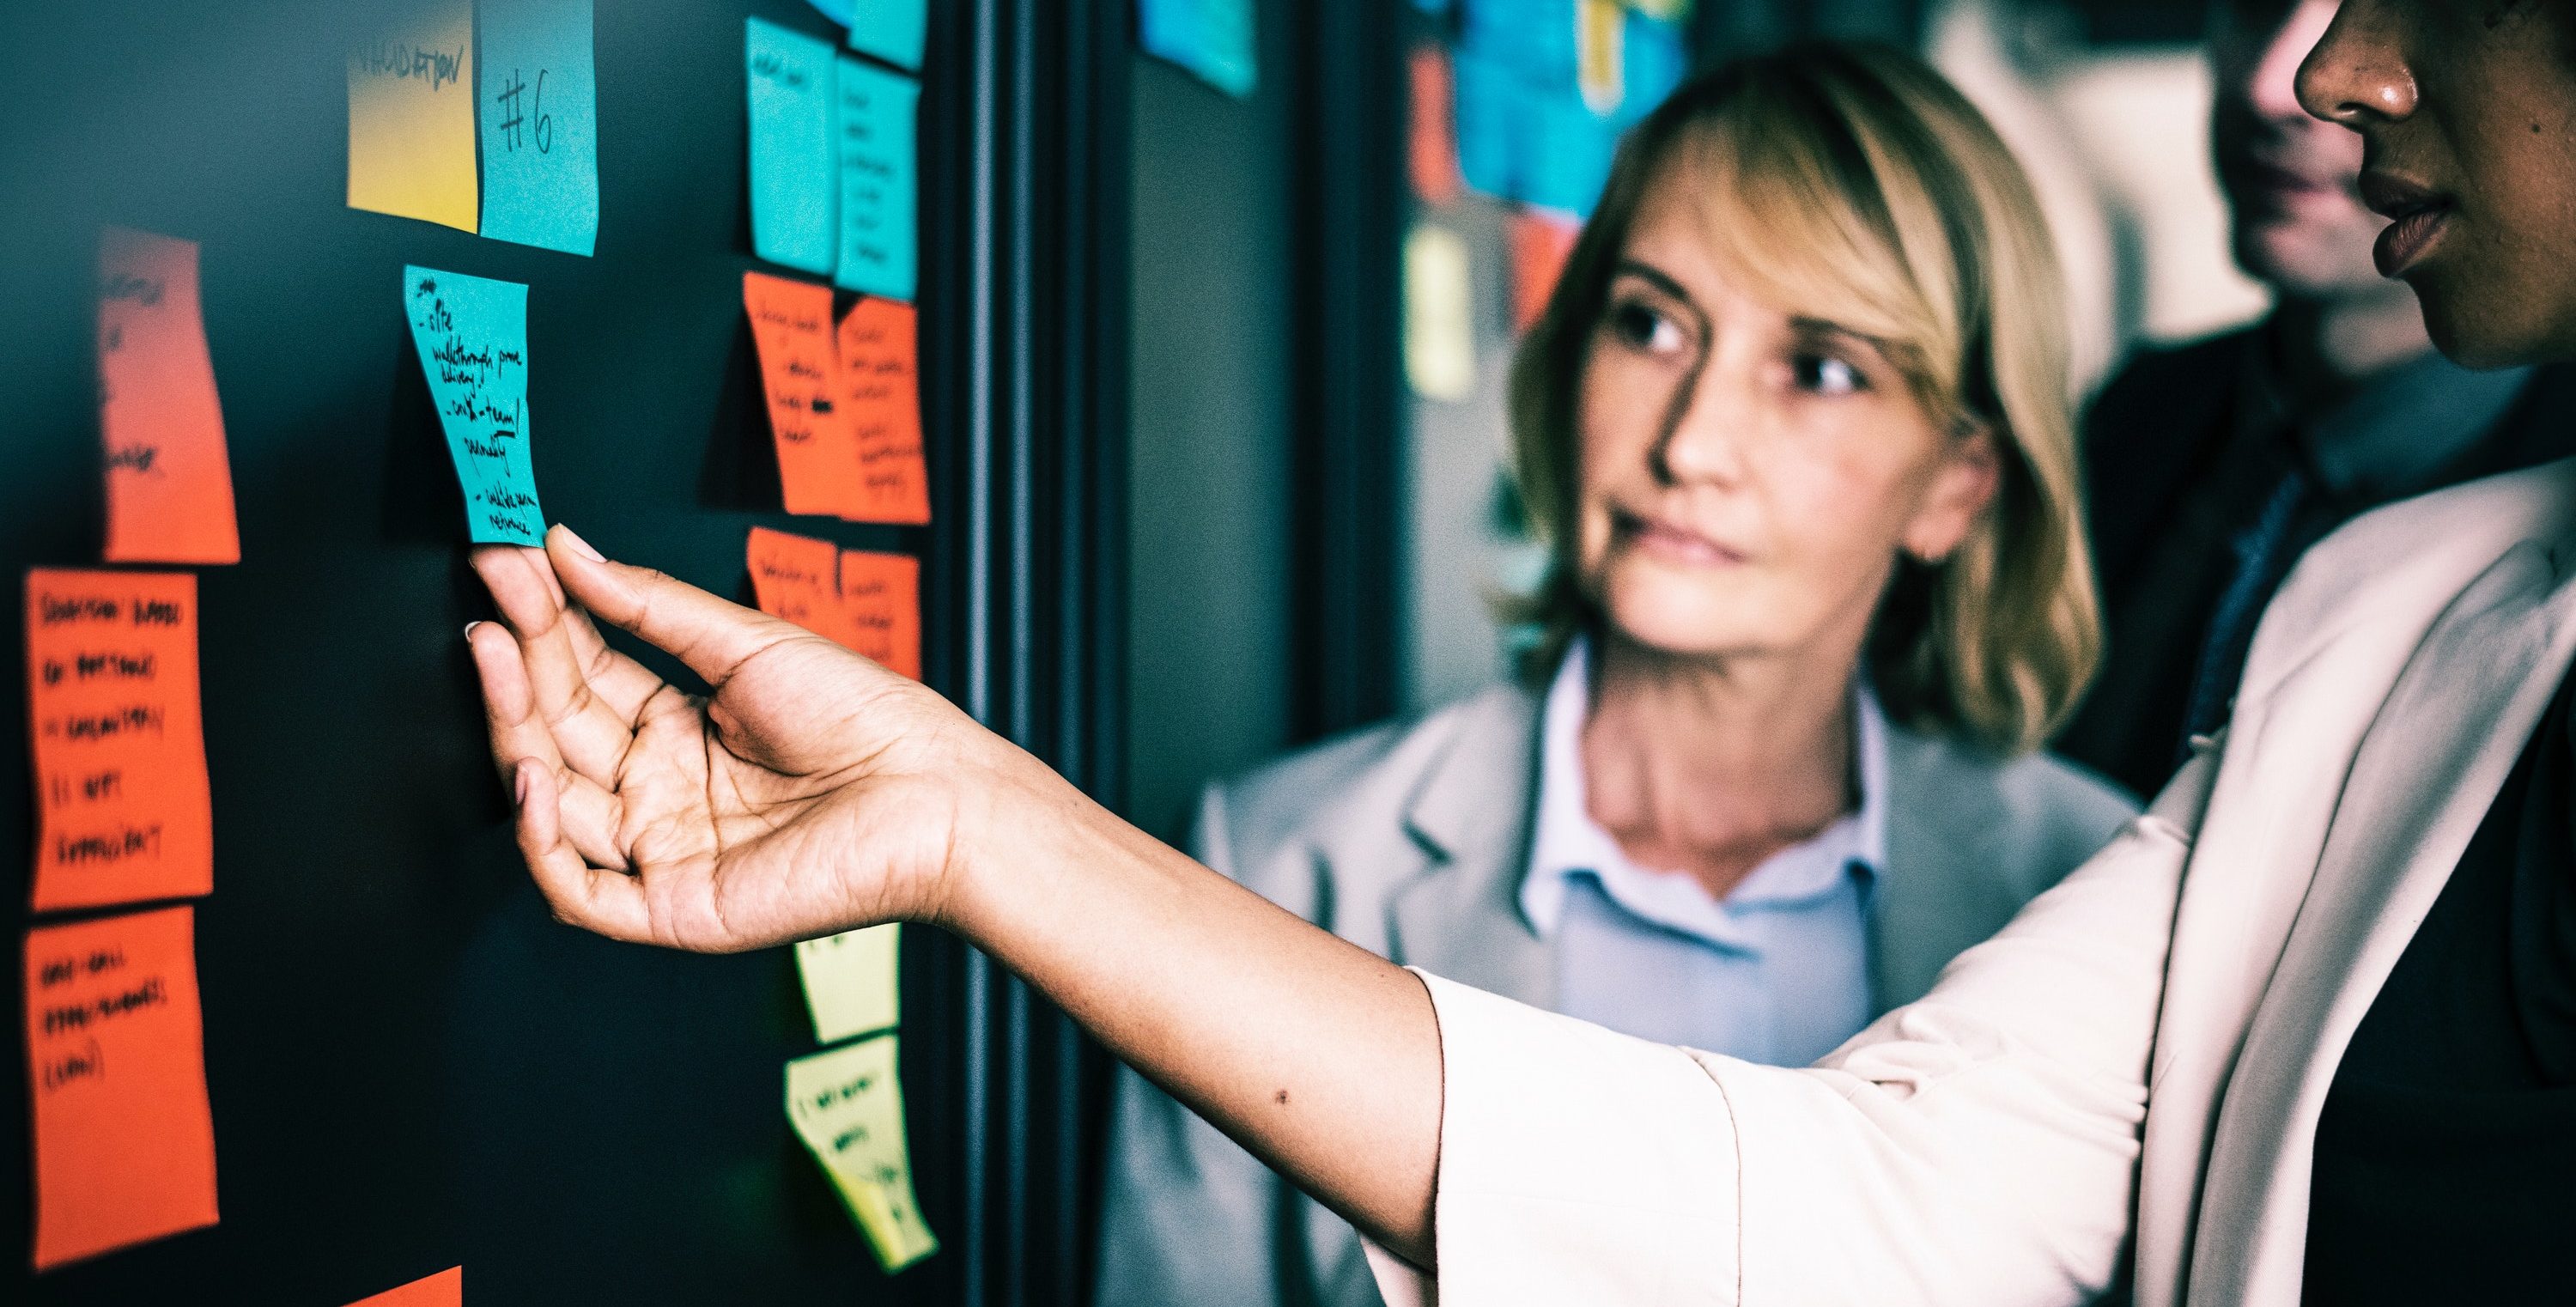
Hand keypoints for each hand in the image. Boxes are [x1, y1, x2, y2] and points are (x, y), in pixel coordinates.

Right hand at [464, 526, 1023, 951]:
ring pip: (552, 805)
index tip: (504, 560)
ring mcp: (662, 853)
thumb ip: (651, 607)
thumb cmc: (868, 721)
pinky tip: (530, 776)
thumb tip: (569, 550)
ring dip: (513, 734)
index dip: (541, 624)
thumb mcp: (748, 646)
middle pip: (559, 734)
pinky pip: (580, 892)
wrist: (937, 794)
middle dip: (516, 667)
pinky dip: (541, 844)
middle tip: (487, 602)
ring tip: (497, 656)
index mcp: (679, 734)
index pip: (585, 678)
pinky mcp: (674, 909)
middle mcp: (660, 794)